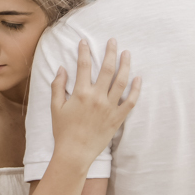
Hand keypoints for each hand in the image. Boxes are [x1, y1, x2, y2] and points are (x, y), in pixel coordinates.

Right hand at [50, 38, 141, 166]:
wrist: (74, 153)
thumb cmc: (63, 131)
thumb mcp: (55, 107)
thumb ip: (58, 86)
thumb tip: (61, 68)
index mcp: (80, 93)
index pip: (83, 66)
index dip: (84, 51)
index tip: (85, 41)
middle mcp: (97, 98)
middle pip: (107, 69)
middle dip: (110, 52)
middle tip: (113, 41)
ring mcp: (109, 107)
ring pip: (121, 81)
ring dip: (125, 65)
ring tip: (127, 54)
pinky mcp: (118, 118)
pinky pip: (130, 101)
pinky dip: (136, 89)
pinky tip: (138, 78)